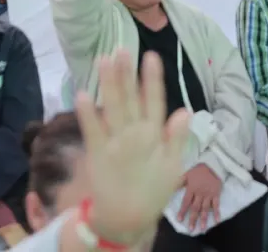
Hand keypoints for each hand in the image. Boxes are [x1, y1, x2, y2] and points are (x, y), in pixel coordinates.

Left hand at [76, 51, 189, 246]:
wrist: (127, 219)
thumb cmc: (152, 190)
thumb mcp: (174, 167)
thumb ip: (177, 138)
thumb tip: (185, 110)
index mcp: (155, 137)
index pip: (155, 102)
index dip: (152, 79)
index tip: (150, 56)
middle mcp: (135, 136)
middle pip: (130, 99)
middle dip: (126, 73)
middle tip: (121, 48)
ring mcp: (114, 144)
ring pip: (112, 108)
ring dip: (108, 84)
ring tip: (104, 60)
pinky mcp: (96, 153)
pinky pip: (91, 129)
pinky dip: (87, 113)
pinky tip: (82, 93)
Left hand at [177, 163, 221, 230]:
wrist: (213, 164)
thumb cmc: (198, 170)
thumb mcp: (187, 174)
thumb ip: (180, 182)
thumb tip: (172, 189)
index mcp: (192, 188)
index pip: (186, 202)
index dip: (182, 211)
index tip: (179, 219)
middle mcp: (200, 193)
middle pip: (195, 208)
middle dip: (192, 219)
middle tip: (190, 229)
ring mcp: (209, 194)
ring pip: (205, 208)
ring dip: (203, 219)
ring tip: (202, 228)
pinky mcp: (216, 194)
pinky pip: (216, 205)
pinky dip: (217, 213)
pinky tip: (216, 221)